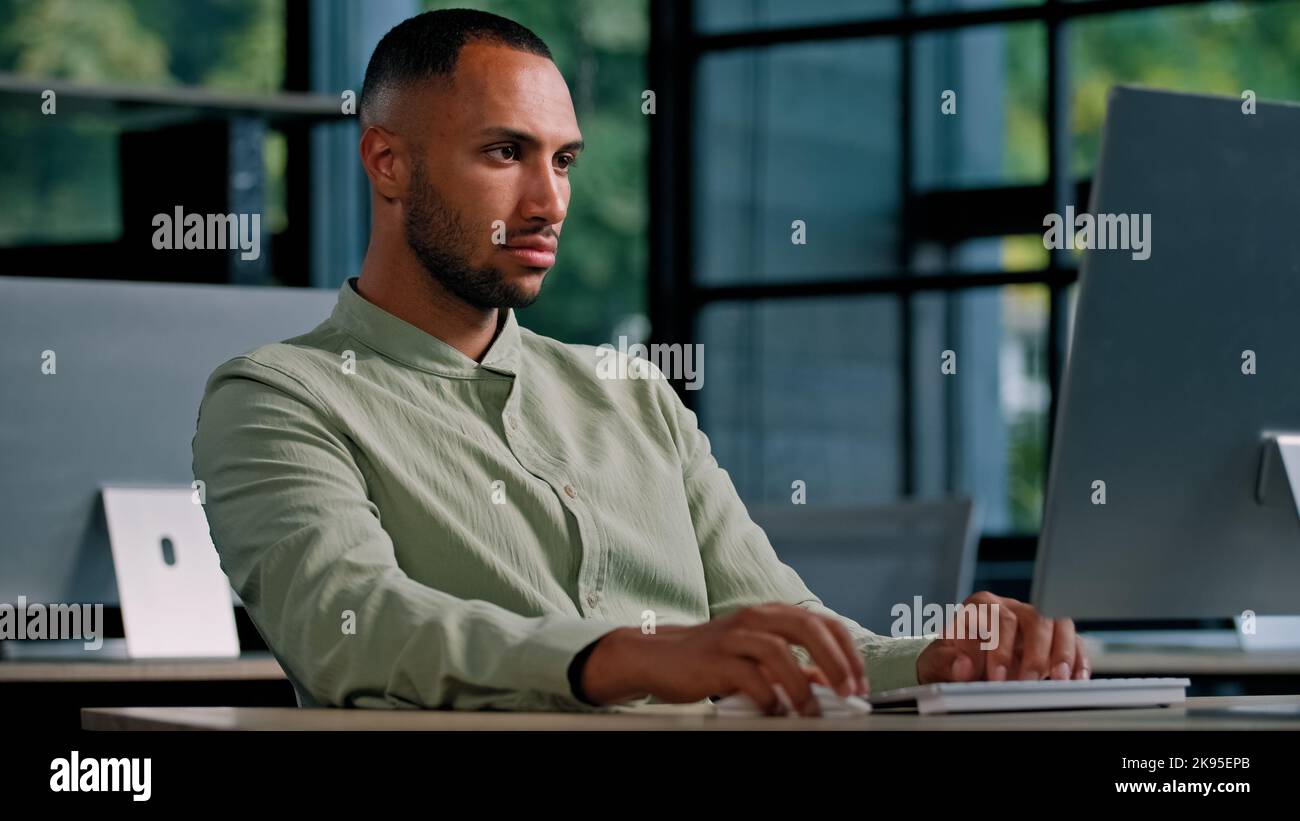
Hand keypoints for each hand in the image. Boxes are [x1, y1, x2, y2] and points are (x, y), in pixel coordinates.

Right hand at [580, 603, 868, 715]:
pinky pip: (749, 676)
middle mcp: (757, 618)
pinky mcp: (715, 659)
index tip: (860, 684)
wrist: (660, 657)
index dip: (848, 653)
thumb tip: (830, 685)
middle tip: (848, 693)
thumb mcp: (759, 659)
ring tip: (810, 711)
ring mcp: (734, 636)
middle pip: (808, 628)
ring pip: (779, 651)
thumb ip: (795, 669)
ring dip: (802, 685)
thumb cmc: (715, 659)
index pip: (824, 623)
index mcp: (773, 615)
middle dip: (836, 662)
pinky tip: (773, 711)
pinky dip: (768, 696)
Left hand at [915, 591, 1090, 683]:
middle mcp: (1012, 608)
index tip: (998, 677)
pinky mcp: (1053, 640)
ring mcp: (1035, 622)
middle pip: (1035, 617)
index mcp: (982, 606)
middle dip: (1034, 652)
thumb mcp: (938, 662)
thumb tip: (964, 664)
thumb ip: (946, 663)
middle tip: (1027, 682)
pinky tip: (1076, 680)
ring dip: (1063, 652)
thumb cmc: (949, 661)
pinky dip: (1079, 660)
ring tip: (1059, 679)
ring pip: (1059, 624)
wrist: (959, 667)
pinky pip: (1075, 642)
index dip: (1001, 648)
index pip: (998, 617)